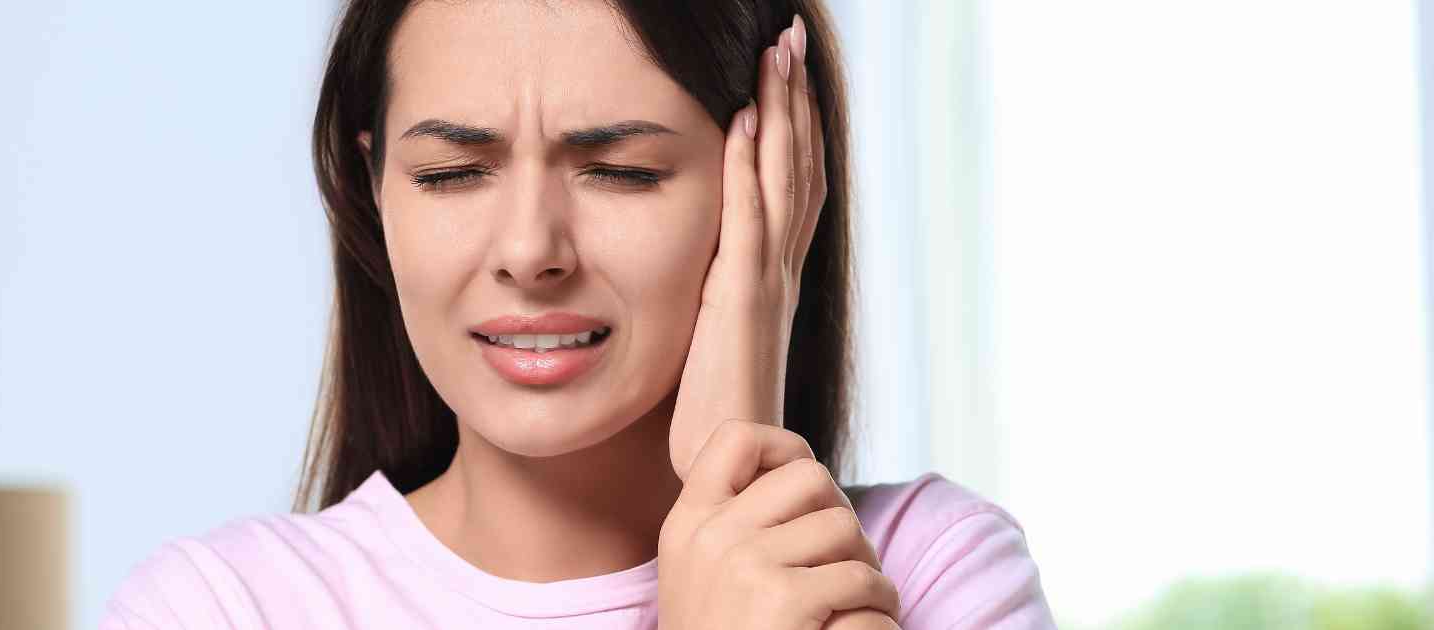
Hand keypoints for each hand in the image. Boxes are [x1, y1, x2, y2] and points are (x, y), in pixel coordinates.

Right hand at [656, 420, 898, 628]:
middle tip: (843, 553)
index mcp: (687, 525)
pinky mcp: (783, 599)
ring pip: (843, 527)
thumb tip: (802, 469)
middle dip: (839, 511)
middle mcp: (710, 536)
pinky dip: (879, 602)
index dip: (784, 445)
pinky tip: (869, 618)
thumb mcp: (702, 575)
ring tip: (859, 594)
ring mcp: (744, 565)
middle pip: (809, 477)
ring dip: (866, 562)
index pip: (735, 439)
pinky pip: (861, 576)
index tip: (806, 481)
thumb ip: (733, 525)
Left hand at [658, 17, 899, 629]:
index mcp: (770, 275)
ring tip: (779, 53)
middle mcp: (780, 270)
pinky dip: (747, 167)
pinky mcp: (740, 303)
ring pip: (783, 179)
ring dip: (782, 113)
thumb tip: (693, 274)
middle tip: (792, 38)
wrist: (725, 472)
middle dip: (796, 99)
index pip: (788, 183)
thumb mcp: (708, 337)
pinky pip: (747, 220)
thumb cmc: (711, 417)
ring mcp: (765, 283)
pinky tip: (743, 120)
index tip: (783, 72)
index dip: (792, 125)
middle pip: (798, 165)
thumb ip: (708, 299)